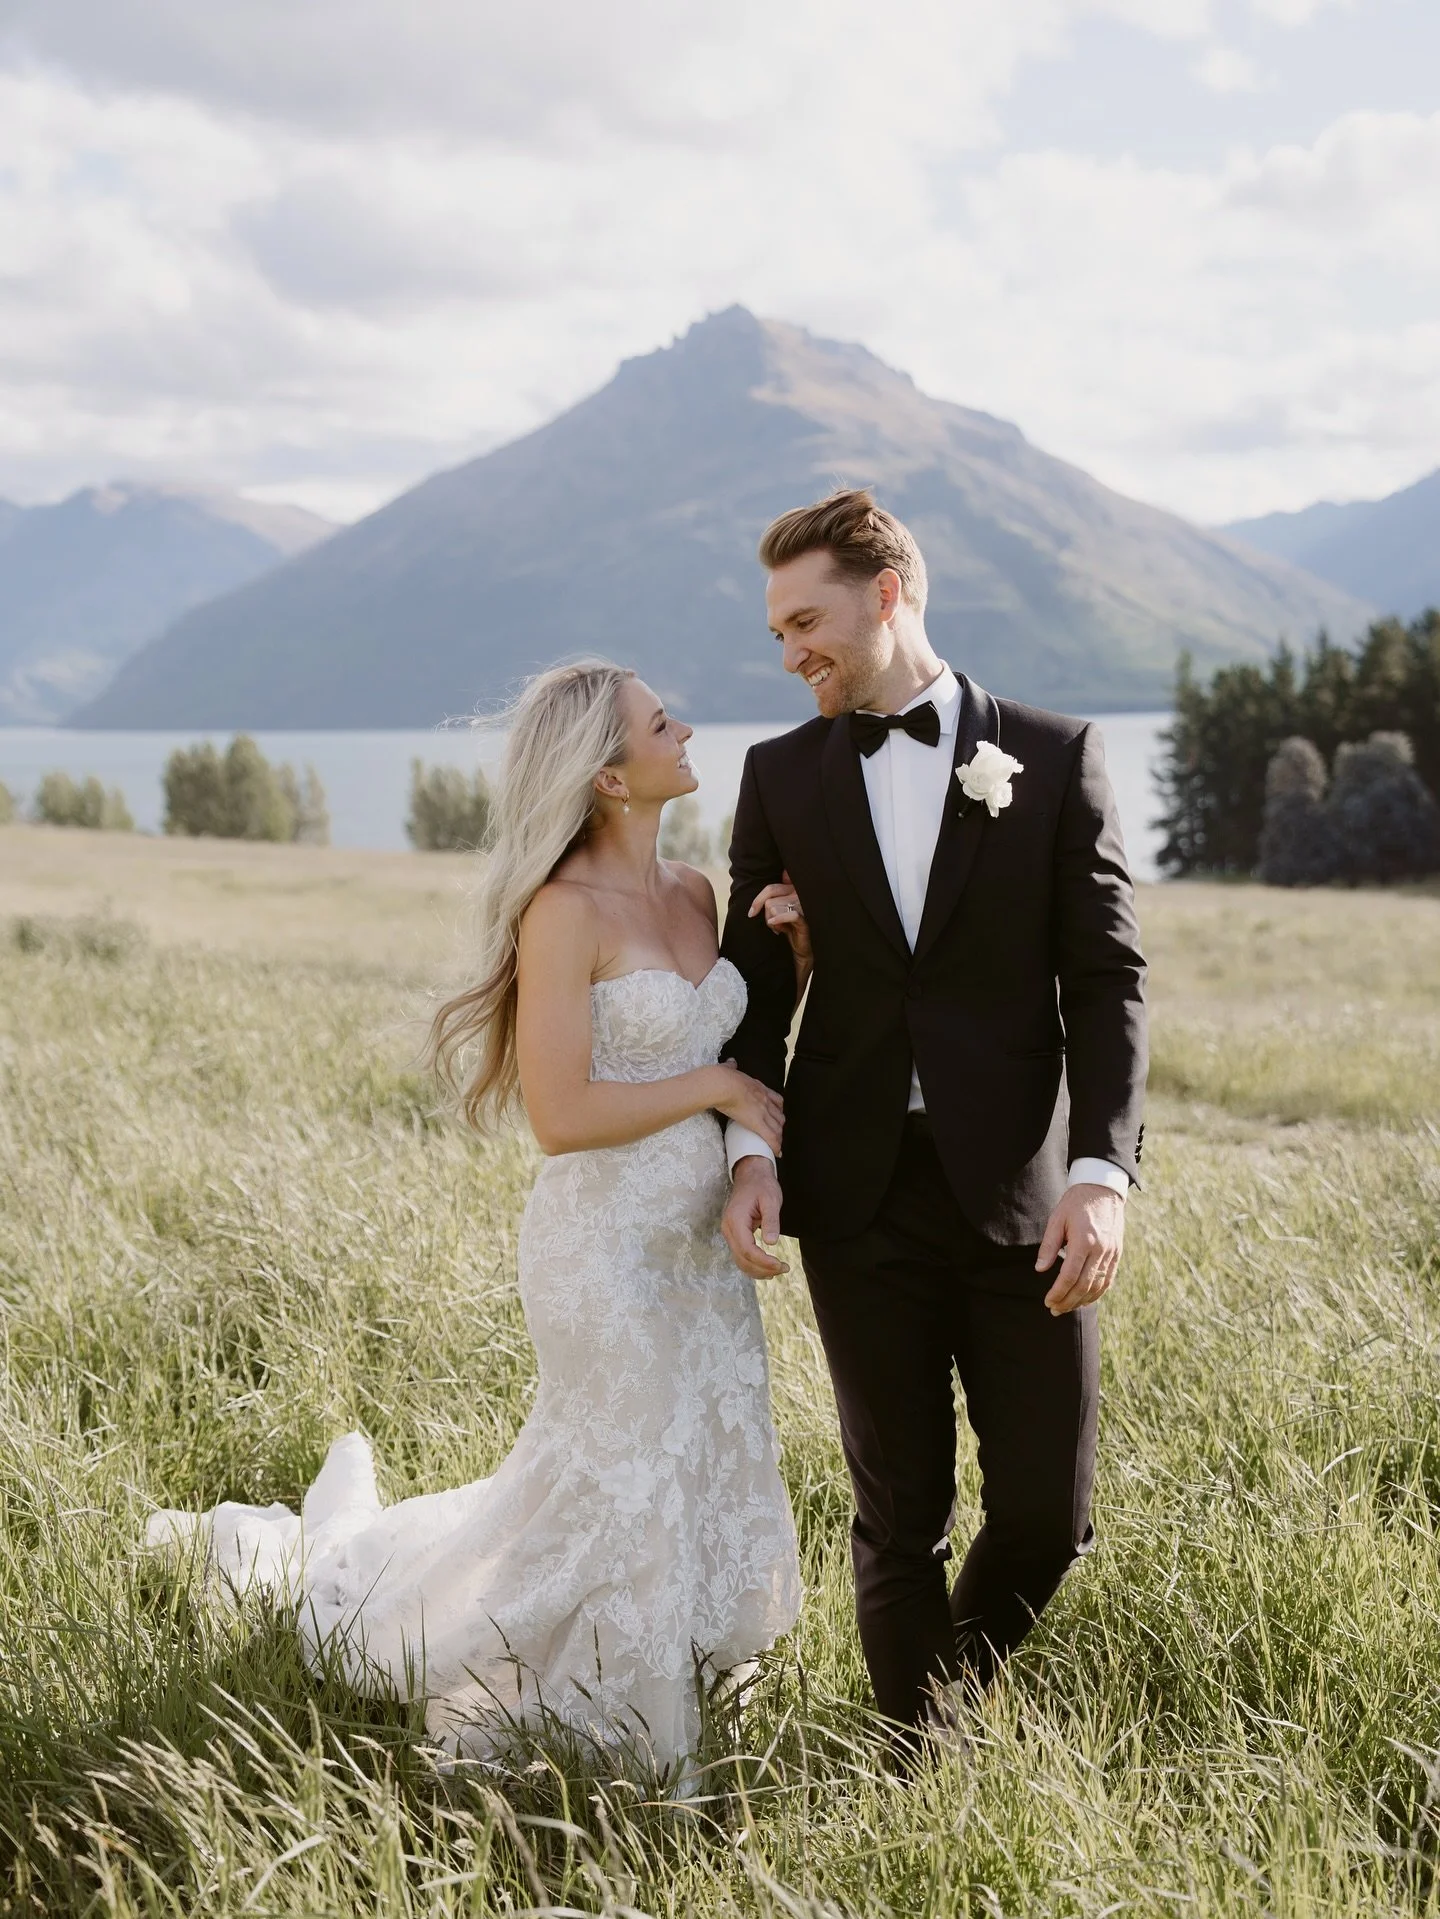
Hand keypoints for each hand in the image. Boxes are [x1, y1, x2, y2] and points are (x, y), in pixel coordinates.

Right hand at [710, 1062, 784, 1156]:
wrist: (721, 1085)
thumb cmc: (722, 1077)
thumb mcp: (729, 1069)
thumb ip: (731, 1067)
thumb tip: (731, 1062)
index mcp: (758, 1087)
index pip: (776, 1099)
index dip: (777, 1108)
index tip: (776, 1113)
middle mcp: (764, 1099)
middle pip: (779, 1114)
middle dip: (780, 1123)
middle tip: (777, 1131)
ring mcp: (763, 1111)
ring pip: (778, 1126)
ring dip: (779, 1135)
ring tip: (777, 1144)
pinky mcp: (758, 1123)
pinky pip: (771, 1137)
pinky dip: (776, 1145)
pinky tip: (777, 1152)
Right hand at [721, 1156, 787, 1277]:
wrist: (750, 1175)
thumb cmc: (761, 1185)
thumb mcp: (771, 1200)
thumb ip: (771, 1221)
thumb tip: (771, 1243)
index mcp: (735, 1220)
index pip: (747, 1249)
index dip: (763, 1261)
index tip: (780, 1264)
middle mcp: (728, 1229)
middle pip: (742, 1259)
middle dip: (763, 1269)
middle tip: (784, 1268)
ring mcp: (729, 1233)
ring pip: (740, 1260)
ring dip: (758, 1270)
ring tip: (779, 1270)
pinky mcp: (734, 1235)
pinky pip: (741, 1255)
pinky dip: (753, 1265)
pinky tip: (767, 1268)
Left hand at [749, 871, 811, 962]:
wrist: (800, 945)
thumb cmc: (788, 926)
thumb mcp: (777, 910)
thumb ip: (772, 897)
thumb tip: (771, 884)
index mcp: (791, 889)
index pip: (770, 888)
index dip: (758, 900)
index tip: (752, 913)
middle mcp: (797, 894)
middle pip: (770, 900)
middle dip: (766, 915)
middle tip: (771, 924)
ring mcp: (801, 905)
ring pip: (774, 908)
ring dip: (772, 921)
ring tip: (778, 928)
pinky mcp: (804, 918)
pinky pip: (790, 915)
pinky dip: (779, 920)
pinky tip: (777, 929)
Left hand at [1036, 1183, 1125, 1314]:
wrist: (1103, 1189)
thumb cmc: (1075, 1203)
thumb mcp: (1057, 1219)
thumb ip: (1049, 1245)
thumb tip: (1040, 1269)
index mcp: (1084, 1241)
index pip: (1070, 1276)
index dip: (1059, 1292)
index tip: (1048, 1301)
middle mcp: (1101, 1250)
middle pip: (1084, 1285)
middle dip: (1068, 1301)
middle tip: (1054, 1310)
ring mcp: (1112, 1253)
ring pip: (1098, 1286)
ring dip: (1082, 1301)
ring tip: (1066, 1308)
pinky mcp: (1117, 1254)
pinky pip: (1108, 1280)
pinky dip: (1097, 1293)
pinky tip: (1085, 1300)